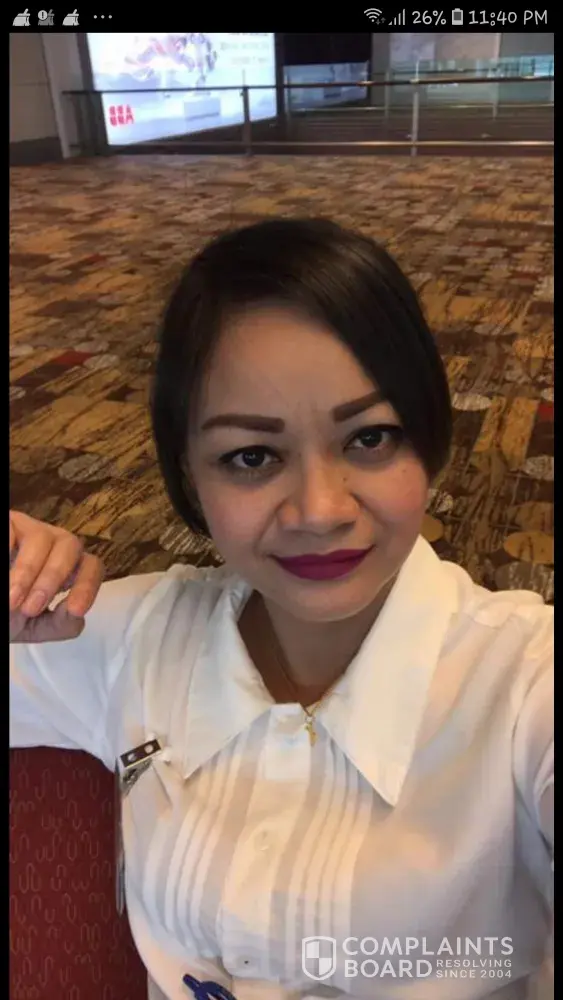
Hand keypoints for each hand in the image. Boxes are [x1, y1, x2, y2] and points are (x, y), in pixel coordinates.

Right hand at [9, 511, 104, 642]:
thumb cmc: (9, 614)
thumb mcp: (35, 627)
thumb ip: (61, 625)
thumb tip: (75, 613)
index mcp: (68, 568)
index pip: (92, 566)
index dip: (88, 586)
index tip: (75, 610)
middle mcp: (54, 545)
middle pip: (71, 545)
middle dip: (52, 578)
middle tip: (30, 608)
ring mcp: (29, 529)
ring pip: (41, 537)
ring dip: (27, 572)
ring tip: (10, 600)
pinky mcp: (8, 522)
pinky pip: (10, 530)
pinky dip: (8, 553)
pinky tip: (2, 572)